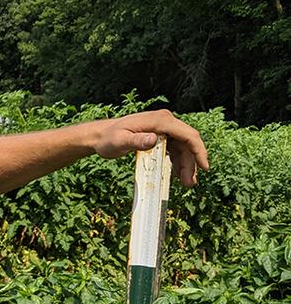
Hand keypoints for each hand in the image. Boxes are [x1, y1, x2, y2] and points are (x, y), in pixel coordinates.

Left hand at [90, 110, 208, 185]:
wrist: (100, 136)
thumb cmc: (108, 138)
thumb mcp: (120, 141)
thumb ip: (136, 141)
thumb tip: (153, 139)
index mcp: (160, 120)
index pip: (187, 134)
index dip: (199, 150)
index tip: (204, 166)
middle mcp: (164, 122)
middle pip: (187, 143)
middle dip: (191, 163)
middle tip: (189, 183)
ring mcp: (163, 129)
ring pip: (182, 148)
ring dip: (185, 164)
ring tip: (186, 183)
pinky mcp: (159, 136)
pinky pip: (174, 149)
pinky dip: (177, 162)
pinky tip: (177, 174)